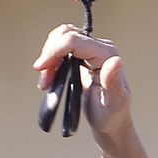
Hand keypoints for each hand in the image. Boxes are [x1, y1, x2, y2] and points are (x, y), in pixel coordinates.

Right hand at [33, 25, 132, 139]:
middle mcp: (100, 48)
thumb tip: (115, 60)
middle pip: (67, 34)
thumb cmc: (112, 114)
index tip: (41, 68)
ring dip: (48, 56)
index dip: (54, 50)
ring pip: (62, 38)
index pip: (74, 40)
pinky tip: (49, 77)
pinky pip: (62, 48)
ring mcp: (91, 51)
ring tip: (46, 80)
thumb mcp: (114, 102)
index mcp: (107, 55)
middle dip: (50, 52)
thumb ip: (113, 81)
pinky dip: (51, 60)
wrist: (109, 123)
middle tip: (45, 77)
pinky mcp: (83, 57)